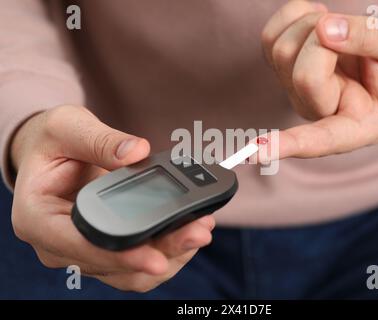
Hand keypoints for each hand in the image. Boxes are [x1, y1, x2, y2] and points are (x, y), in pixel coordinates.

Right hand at [10, 105, 214, 291]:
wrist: (55, 153)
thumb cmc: (53, 142)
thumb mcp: (67, 127)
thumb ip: (100, 140)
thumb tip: (137, 152)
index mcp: (38, 217)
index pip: (82, 247)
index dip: (122, 255)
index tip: (156, 256)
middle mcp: (60, 244)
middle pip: (115, 264)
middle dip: (161, 252)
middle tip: (198, 232)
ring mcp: (84, 251)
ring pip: (132, 273)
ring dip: (171, 255)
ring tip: (200, 228)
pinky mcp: (106, 250)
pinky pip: (138, 262)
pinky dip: (166, 250)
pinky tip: (187, 229)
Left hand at [258, 1, 377, 160]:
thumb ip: (372, 39)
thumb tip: (326, 31)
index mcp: (361, 125)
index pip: (323, 139)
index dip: (293, 144)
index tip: (259, 152)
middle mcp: (321, 114)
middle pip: (304, 76)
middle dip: (325, 41)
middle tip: (348, 29)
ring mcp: (297, 93)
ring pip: (282, 52)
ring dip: (310, 24)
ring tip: (338, 28)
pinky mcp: (282, 69)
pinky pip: (271, 36)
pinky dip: (294, 16)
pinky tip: (318, 24)